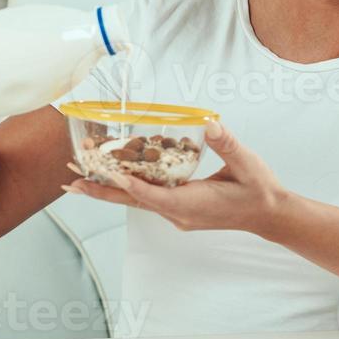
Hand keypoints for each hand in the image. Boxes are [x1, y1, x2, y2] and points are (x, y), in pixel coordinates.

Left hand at [62, 121, 287, 233]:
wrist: (268, 213)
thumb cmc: (259, 189)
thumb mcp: (246, 163)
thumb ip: (227, 144)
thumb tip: (210, 123)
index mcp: (192, 204)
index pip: (154, 195)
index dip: (130, 184)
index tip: (107, 174)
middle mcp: (179, 213)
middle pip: (133, 201)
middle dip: (101, 191)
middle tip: (70, 183)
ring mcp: (177, 214)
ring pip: (136, 200)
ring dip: (109, 189)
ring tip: (79, 180)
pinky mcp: (179, 210)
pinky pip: (147, 198)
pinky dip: (127, 188)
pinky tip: (113, 177)